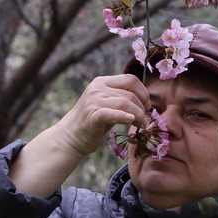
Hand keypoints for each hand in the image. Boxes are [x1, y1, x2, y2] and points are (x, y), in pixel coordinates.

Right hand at [10, 74, 149, 196]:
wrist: (70, 137)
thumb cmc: (93, 122)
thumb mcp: (107, 104)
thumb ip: (122, 98)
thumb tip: (147, 101)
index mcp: (102, 81)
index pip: (130, 79)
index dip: (144, 92)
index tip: (147, 106)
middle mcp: (97, 88)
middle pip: (130, 94)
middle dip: (142, 107)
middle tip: (145, 120)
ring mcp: (93, 101)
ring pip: (125, 103)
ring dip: (138, 116)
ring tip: (141, 125)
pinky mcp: (92, 115)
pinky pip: (111, 113)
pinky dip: (123, 116)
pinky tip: (131, 121)